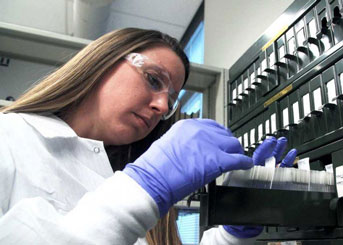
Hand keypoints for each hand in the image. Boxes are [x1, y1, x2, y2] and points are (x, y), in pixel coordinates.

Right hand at [123, 119, 252, 215]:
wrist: (152, 179)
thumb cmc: (155, 167)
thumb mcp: (169, 144)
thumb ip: (185, 141)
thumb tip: (195, 148)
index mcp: (187, 125)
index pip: (211, 126)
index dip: (218, 135)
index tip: (220, 140)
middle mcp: (200, 131)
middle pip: (224, 134)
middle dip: (228, 143)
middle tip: (229, 151)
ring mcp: (210, 144)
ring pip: (234, 145)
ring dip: (236, 152)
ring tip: (237, 158)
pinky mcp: (217, 160)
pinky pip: (238, 159)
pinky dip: (244, 163)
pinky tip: (245, 165)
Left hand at [223, 137, 296, 237]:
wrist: (241, 223)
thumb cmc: (236, 207)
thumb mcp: (235, 194)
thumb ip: (239, 185)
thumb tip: (242, 176)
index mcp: (246, 173)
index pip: (255, 158)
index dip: (263, 149)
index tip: (269, 142)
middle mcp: (256, 174)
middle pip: (266, 157)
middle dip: (273, 147)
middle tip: (279, 140)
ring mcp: (266, 178)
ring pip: (274, 162)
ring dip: (280, 153)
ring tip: (285, 144)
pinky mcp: (273, 183)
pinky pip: (281, 172)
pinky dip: (287, 163)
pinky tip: (292, 156)